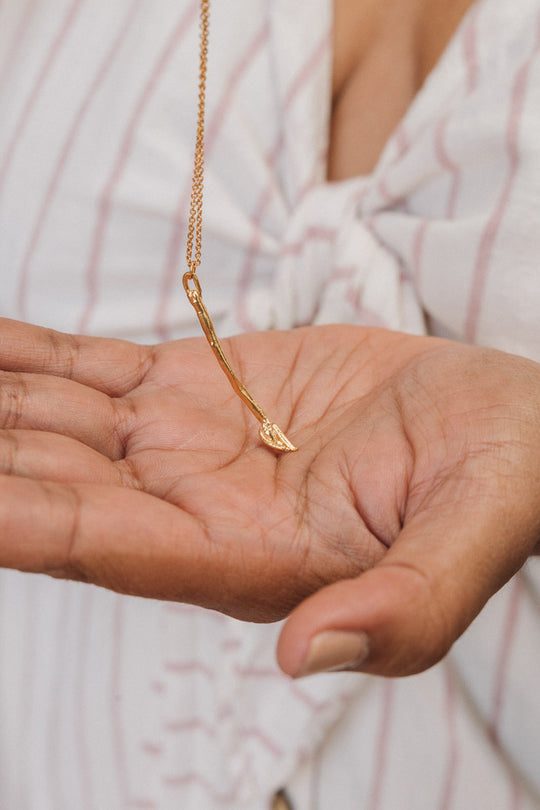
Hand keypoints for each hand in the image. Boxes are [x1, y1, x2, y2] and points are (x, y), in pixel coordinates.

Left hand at [0, 318, 538, 675]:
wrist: (505, 418)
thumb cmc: (504, 475)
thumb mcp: (473, 537)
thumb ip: (404, 605)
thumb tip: (307, 656)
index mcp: (252, 560)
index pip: (104, 546)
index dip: (20, 519)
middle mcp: (199, 510)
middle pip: (55, 486)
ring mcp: (189, 445)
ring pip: (57, 425)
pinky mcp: (199, 389)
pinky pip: (92, 371)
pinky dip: (29, 356)